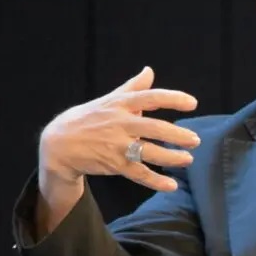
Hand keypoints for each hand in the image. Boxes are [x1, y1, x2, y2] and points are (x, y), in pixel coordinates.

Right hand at [39, 66, 200, 192]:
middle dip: (177, 135)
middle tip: (196, 140)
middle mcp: (120, 123)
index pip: (150, 98)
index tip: (193, 103)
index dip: (173, 99)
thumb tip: (150, 70)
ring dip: (170, 157)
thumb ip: (133, 87)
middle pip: (153, 128)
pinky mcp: (114, 164)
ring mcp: (117, 145)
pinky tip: (171, 185)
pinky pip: (138, 173)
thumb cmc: (89, 117)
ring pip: (148, 152)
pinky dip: (155, 181)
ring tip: (188, 159)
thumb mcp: (109, 99)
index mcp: (121, 104)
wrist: (59, 143)